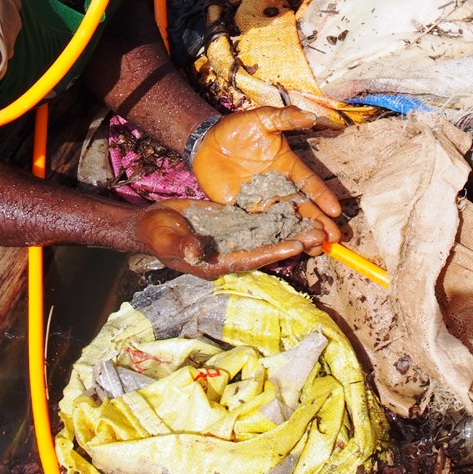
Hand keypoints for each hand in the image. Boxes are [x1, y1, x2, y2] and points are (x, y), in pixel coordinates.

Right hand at [136, 202, 326, 279]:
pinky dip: (277, 219)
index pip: (251, 258)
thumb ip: (181, 245)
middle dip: (294, 242)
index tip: (295, 245)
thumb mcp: (165, 238)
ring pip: (268, 236)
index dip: (273, 252)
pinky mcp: (233, 224)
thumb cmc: (155, 234)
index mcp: (217, 263)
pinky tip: (297, 210)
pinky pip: (258, 223)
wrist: (150, 223)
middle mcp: (230, 254)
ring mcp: (233, 240)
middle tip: (321, 236)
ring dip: (292, 231)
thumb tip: (197, 252)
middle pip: (267, 249)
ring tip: (318, 225)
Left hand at [190, 107, 342, 241]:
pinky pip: (261, 227)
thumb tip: (310, 117)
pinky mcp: (244, 211)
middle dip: (319, 223)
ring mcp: (262, 201)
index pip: (308, 183)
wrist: (206, 143)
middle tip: (334, 239)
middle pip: (303, 207)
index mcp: (287, 166)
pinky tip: (286, 250)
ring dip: (301, 234)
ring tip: (317, 248)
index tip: (335, 210)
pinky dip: (273, 238)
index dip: (322, 196)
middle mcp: (279, 186)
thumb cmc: (236, 128)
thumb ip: (284, 118)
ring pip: (285, 221)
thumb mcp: (261, 118)